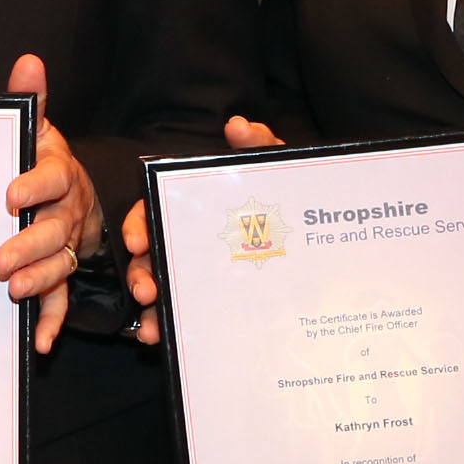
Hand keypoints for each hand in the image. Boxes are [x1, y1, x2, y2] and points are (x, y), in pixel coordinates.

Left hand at [0, 54, 98, 355]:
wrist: (72, 193)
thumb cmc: (43, 160)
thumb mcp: (38, 128)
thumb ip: (31, 100)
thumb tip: (28, 63)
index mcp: (58, 174)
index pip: (49, 176)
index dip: (33, 185)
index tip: (9, 195)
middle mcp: (66, 210)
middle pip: (53, 230)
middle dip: (29, 247)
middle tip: (1, 261)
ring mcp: (66, 243)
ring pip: (58, 265)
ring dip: (39, 281)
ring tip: (14, 292)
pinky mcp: (61, 270)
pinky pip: (60, 296)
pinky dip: (50, 319)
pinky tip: (38, 340)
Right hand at [121, 114, 284, 344]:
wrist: (326, 246)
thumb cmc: (292, 203)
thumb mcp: (279, 174)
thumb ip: (261, 147)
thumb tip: (238, 126)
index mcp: (195, 208)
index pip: (154, 210)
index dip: (138, 223)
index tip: (136, 241)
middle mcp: (188, 241)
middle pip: (151, 255)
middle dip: (141, 273)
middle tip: (147, 289)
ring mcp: (197, 274)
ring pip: (160, 289)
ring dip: (149, 308)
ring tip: (152, 327)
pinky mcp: (209, 303)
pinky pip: (178, 315)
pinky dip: (163, 326)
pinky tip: (159, 337)